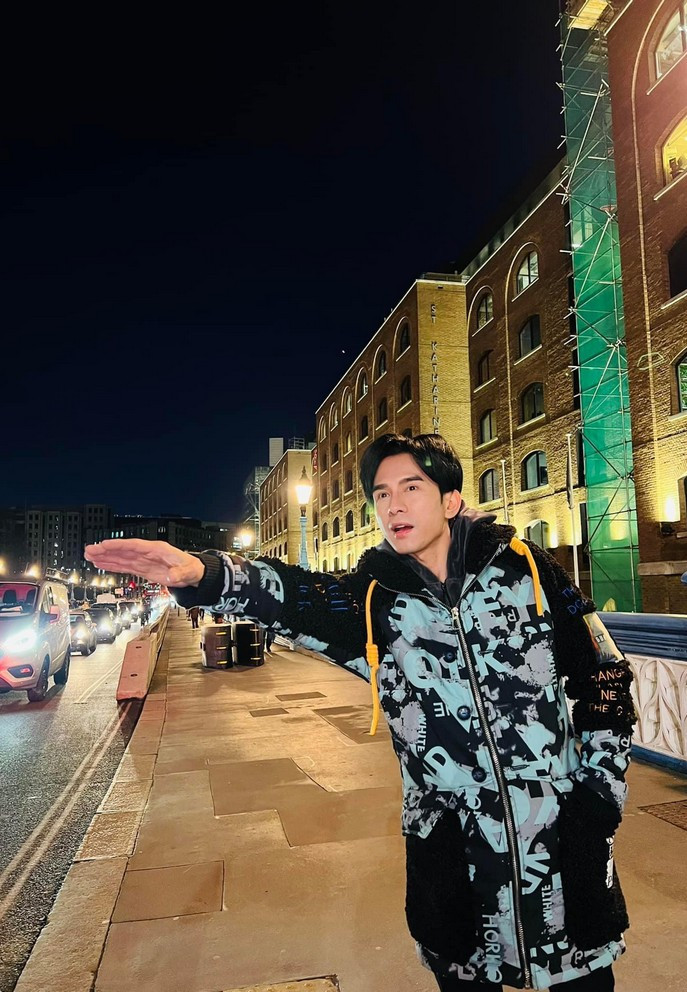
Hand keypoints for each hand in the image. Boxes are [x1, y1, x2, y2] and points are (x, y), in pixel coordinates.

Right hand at [84, 539, 205, 587]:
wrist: (193, 573)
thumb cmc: (191, 568)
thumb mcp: (188, 571)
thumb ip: (179, 573)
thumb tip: (171, 576)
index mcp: (156, 549)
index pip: (133, 545)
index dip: (118, 545)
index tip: (104, 545)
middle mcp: (147, 553)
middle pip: (123, 550)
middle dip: (106, 550)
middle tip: (89, 550)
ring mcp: (143, 561)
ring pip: (121, 558)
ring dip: (105, 557)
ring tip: (89, 556)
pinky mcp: (142, 569)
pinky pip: (124, 566)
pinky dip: (112, 565)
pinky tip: (101, 564)